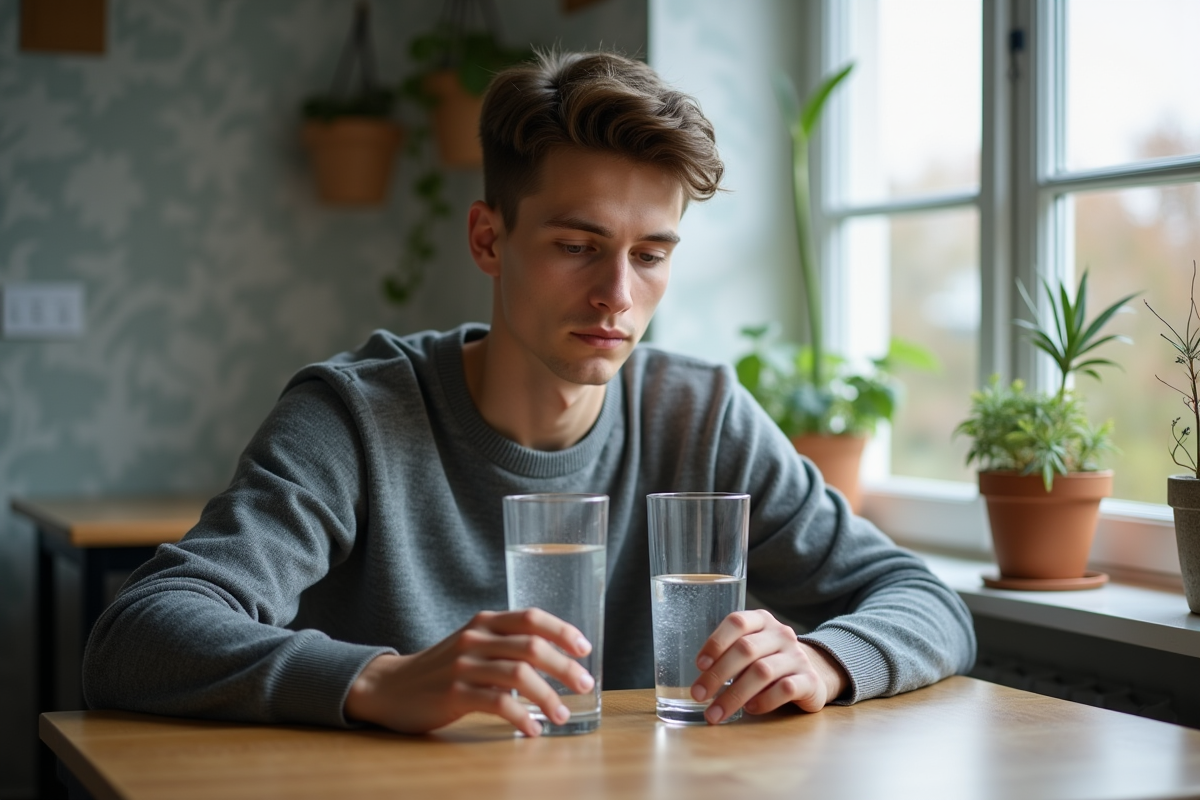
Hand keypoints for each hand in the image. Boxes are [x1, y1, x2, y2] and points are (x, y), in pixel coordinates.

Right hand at [344, 608, 594, 735]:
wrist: (389, 687)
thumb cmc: (440, 669)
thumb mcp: (472, 645)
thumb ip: (504, 644)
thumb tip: (555, 658)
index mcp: (484, 622)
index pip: (531, 617)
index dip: (562, 631)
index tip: (584, 649)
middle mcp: (475, 638)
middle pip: (531, 647)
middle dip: (564, 667)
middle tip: (584, 685)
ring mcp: (463, 666)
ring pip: (518, 674)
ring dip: (547, 696)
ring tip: (562, 714)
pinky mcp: (453, 694)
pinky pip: (497, 704)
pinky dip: (521, 718)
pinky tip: (532, 730)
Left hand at [690, 609, 847, 723]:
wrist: (811, 674)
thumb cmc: (768, 661)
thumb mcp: (750, 649)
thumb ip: (729, 655)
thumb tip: (699, 681)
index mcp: (762, 620)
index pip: (737, 622)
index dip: (716, 642)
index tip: (699, 665)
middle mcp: (781, 634)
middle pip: (746, 649)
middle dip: (718, 674)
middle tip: (698, 695)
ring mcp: (797, 656)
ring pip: (762, 672)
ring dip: (734, 695)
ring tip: (716, 712)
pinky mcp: (809, 680)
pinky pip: (785, 689)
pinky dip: (764, 701)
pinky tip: (751, 709)